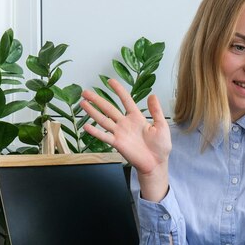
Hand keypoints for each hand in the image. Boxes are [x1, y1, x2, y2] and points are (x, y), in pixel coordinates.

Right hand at [80, 78, 171, 200]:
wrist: (157, 163)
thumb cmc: (160, 146)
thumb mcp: (161, 125)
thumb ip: (156, 111)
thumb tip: (152, 95)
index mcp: (137, 117)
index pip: (126, 100)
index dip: (118, 90)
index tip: (110, 81)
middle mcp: (125, 123)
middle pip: (109, 108)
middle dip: (97, 100)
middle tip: (85, 92)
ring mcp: (120, 133)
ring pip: (103, 120)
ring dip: (93, 112)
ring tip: (82, 103)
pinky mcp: (117, 143)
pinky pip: (105, 136)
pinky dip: (95, 132)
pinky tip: (86, 126)